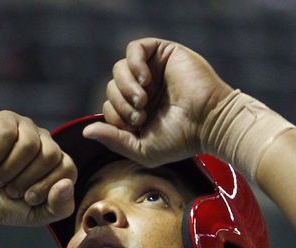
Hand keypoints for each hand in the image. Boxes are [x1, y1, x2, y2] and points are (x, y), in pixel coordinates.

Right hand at [0, 111, 76, 227]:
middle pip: (51, 155)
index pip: (68, 169)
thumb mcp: (36, 215)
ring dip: (9, 170)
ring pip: (29, 144)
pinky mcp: (3, 120)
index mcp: (58, 163)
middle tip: (11, 190)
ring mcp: (25, 128)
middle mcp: (45, 142)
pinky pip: (7, 134)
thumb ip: (60, 207)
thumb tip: (67, 184)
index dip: (46, 188)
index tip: (28, 199)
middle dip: (27, 180)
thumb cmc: (5, 205)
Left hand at [83, 38, 231, 165]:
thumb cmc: (181, 140)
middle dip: (121, 104)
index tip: (136, 126)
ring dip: (126, 86)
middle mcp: (143, 91)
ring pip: (118, 69)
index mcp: (138, 113)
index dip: (115, 117)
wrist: (209, 123)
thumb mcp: (142, 149)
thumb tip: (86, 132)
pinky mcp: (162, 53)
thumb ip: (114, 141)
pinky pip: (134, 49)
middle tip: (141, 115)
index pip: (109, 107)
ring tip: (144, 100)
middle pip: (111, 88)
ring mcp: (152, 71)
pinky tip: (146, 80)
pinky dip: (134, 64)